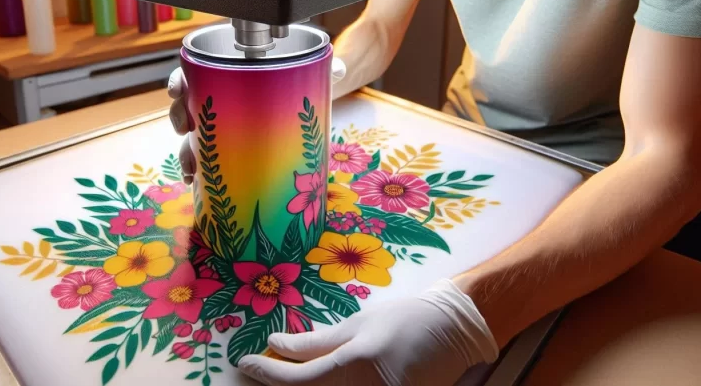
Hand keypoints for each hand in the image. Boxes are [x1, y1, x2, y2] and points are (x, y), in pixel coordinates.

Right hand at [166, 58, 347, 183]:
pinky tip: (195, 183)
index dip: (181, 79)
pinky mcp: (231, 149)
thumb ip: (326, 68)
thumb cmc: (305, 78)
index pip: (195, 71)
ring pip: (191, 135)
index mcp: (230, 73)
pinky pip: (206, 158)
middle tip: (185, 129)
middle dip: (178, 117)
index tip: (179, 88)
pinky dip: (196, 170)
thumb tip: (339, 69)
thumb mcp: (314, 70)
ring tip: (191, 167)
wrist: (313, 98)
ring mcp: (223, 125)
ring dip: (184, 151)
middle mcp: (220, 98)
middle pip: (186, 104)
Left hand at [238, 279, 498, 385]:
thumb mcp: (357, 325)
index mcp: (355, 367)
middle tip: (261, 372)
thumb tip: (277, 345)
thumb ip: (315, 342)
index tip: (245, 364)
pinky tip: (314, 382)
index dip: (267, 374)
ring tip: (288, 375)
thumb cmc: (405, 321)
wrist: (455, 333)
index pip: (298, 381)